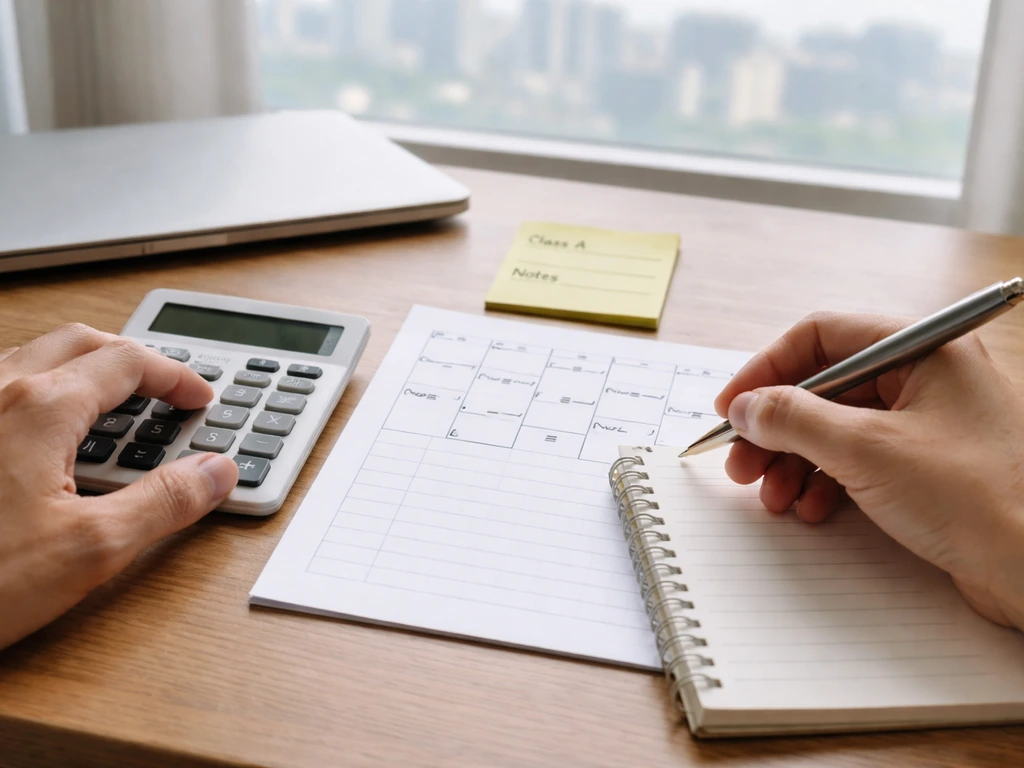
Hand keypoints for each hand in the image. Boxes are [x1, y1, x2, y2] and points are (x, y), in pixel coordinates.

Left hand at [0, 324, 237, 649]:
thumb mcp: (90, 550)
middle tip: (163, 389)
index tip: (199, 400)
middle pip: (81, 342)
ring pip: (33, 358)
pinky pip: (0, 387)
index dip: (177, 378)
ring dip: (84, 370)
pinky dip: (41, 392)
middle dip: (132, 359)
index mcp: (40, 407)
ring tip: (112, 407)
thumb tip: (216, 473)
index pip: (129, 363)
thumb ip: (165, 503)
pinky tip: (42, 437)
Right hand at [715, 311, 1023, 630]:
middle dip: (775, 427)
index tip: (731, 407)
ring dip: (793, 460)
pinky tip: (811, 508)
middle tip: (740, 463)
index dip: (766, 370)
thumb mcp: (867, 450)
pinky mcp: (927, 467)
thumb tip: (746, 406)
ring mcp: (927, 424)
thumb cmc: (981, 498)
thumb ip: (795, 419)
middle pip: (823, 386)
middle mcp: (925, 377)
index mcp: (922, 349)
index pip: (821, 336)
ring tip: (772, 495)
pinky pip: (858, 460)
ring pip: (836, 427)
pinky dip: (824, 482)